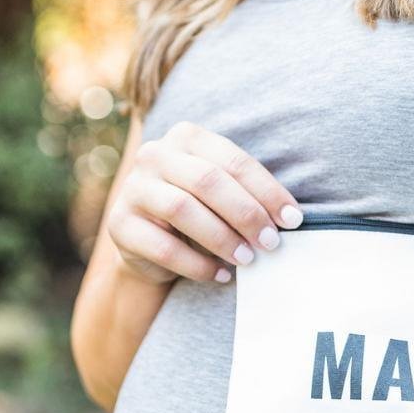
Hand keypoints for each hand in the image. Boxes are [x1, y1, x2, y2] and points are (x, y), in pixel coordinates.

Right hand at [106, 121, 303, 284]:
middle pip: (208, 181)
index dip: (267, 191)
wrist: (150, 244)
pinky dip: (197, 264)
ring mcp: (133, 188)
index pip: (233, 161)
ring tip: (248, 260)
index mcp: (186, 137)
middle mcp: (155, 155)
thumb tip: (290, 218)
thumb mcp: (223, 196)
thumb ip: (248, 196)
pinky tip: (220, 274)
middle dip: (246, 214)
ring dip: (222, 238)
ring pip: (183, 209)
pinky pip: (164, 246)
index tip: (293, 219)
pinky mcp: (120, 224)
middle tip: (271, 243)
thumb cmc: (200, 214)